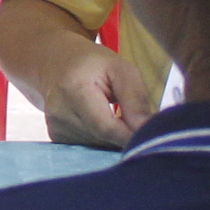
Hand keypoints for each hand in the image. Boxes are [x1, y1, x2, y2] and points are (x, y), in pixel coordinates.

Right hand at [37, 48, 155, 149]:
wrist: (54, 62)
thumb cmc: (92, 63)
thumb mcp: (120, 68)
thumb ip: (135, 97)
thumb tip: (146, 128)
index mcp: (73, 90)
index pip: (105, 126)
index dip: (131, 136)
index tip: (155, 135)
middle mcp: (59, 113)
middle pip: (103, 139)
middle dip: (127, 136)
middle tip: (141, 123)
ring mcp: (56, 128)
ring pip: (98, 145)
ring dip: (115, 138)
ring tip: (119, 117)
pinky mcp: (57, 137)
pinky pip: (90, 146)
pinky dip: (103, 139)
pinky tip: (104, 122)